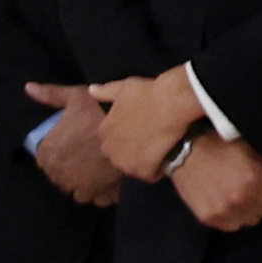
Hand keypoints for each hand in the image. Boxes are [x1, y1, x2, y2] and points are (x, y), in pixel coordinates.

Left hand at [22, 82, 132, 210]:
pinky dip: (101, 192)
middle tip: (84, 154)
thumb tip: (28, 87)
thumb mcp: (75, 97)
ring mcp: (82, 187)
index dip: (56, 152)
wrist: (135, 127)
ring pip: (77, 191)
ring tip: (94, 169)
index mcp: (48, 155)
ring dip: (83, 183)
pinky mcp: (102, 194)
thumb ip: (51, 95)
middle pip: (60, 177)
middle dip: (69, 169)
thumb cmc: (100, 111)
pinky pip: (98, 199)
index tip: (69, 144)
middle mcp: (61, 176)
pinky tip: (107, 180)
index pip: (44, 160)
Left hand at [87, 67, 211, 182]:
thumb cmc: (147, 93)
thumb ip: (106, 92)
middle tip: (150, 139)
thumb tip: (91, 90)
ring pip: (133, 166)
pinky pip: (149, 174)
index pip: (111, 139)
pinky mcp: (143, 172)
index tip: (140, 128)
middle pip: (120, 154)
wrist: (170, 105)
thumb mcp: (124, 88)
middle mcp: (110, 150)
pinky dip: (156, 169)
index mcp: (104, 131)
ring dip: (143, 160)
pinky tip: (166, 156)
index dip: (127, 134)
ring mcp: (126, 163)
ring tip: (159, 148)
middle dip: (132, 150)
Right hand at [175, 138, 261, 234]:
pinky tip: (226, 203)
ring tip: (238, 196)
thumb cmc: (221, 144)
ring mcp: (224, 209)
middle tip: (252, 188)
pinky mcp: (209, 217)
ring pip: (252, 220)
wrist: (185, 151)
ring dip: (249, 210)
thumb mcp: (251, 145)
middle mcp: (241, 197)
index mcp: (254, 177)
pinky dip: (233, 217)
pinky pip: (233, 226)